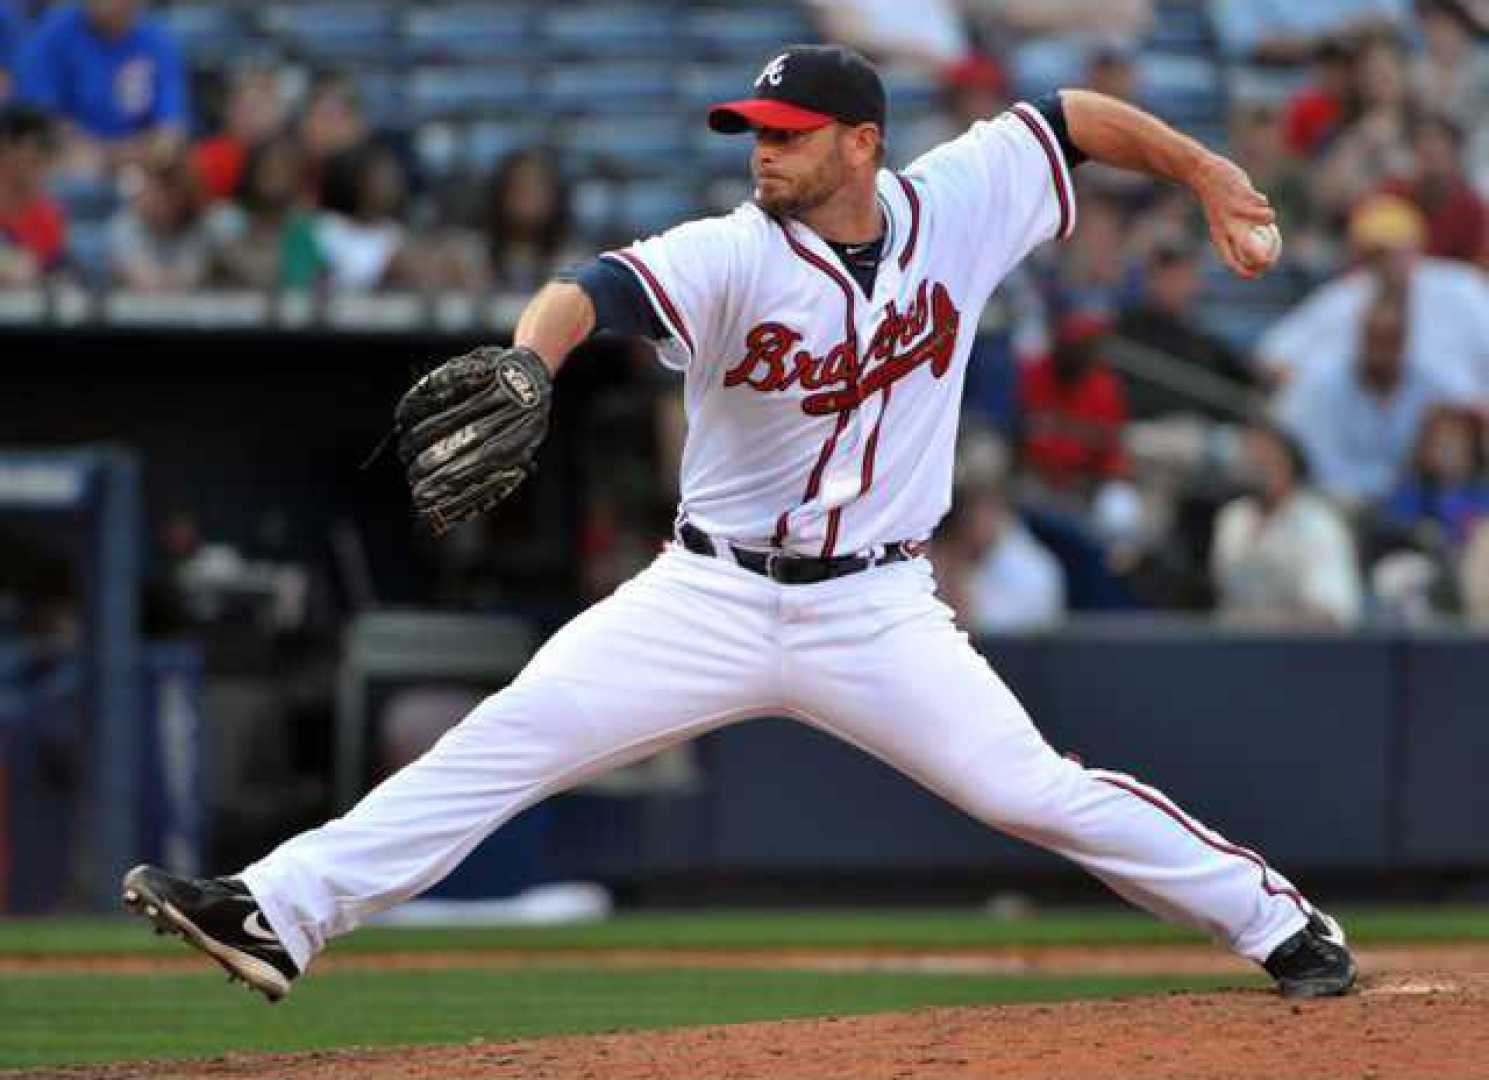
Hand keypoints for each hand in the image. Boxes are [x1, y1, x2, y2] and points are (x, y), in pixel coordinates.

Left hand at [1192, 154, 1276, 278]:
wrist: (1203, 175)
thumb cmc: (1218, 202)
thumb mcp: (1222, 222)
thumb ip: (1238, 234)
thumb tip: (1260, 246)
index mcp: (1219, 236)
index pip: (1231, 261)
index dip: (1247, 272)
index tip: (1260, 272)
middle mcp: (1226, 226)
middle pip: (1248, 247)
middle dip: (1263, 255)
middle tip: (1271, 257)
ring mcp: (1235, 210)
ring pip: (1265, 217)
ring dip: (1269, 216)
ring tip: (1262, 212)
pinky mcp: (1242, 194)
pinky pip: (1261, 201)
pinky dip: (1262, 200)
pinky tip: (1251, 196)